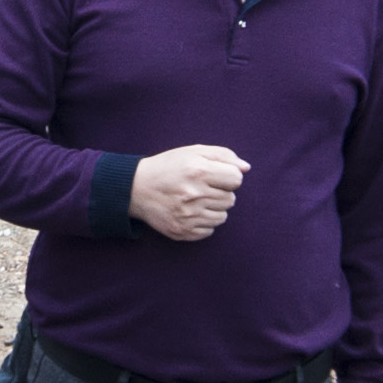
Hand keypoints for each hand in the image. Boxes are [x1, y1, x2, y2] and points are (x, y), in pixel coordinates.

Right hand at [129, 144, 248, 240]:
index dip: (228, 177)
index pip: (236, 179)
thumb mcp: (193, 152)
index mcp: (198, 171)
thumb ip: (223, 155)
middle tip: (202, 188)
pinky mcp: (182, 231)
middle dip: (220, 193)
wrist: (136, 189)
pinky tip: (190, 212)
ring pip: (222, 217)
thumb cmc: (169, 167)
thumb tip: (246, 168)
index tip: (216, 176)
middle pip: (231, 200)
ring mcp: (188, 216)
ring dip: (214, 209)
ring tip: (196, 200)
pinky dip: (203, 222)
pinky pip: (209, 231)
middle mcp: (194, 194)